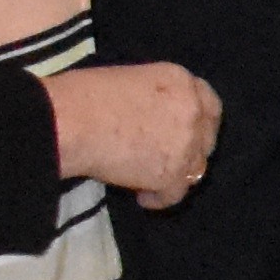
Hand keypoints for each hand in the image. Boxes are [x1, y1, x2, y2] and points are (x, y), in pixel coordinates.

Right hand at [50, 60, 221, 208]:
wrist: (71, 122)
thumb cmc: (83, 95)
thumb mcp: (129, 81)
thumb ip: (153, 98)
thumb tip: (150, 116)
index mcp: (180, 81)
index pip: (208, 103)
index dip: (199, 121)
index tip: (187, 131)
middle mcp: (192, 110)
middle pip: (206, 136)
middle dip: (191, 149)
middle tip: (168, 158)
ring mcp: (187, 143)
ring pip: (195, 167)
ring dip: (177, 174)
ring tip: (151, 178)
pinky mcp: (172, 174)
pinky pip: (175, 193)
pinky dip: (159, 198)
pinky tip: (142, 197)